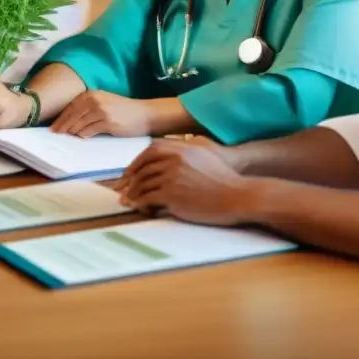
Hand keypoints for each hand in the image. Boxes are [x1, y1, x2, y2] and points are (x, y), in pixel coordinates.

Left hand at [49, 90, 151, 137]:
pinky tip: (80, 138)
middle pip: (72, 115)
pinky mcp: (108, 122)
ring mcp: (101, 110)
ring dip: (71, 132)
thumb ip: (88, 109)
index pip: (71, 107)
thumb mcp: (104, 103)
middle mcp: (95, 100)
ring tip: (65, 138)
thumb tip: (70, 121)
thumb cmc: (123, 111)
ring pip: (79, 123)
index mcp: (92, 94)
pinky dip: (83, 135)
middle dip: (62, 126)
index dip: (61, 118)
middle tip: (54, 135)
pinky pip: (90, 130)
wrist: (144, 114)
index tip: (53, 127)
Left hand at [113, 139, 248, 224]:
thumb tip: (170, 153)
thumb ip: (186, 150)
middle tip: (120, 189)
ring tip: (128, 202)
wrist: (237, 196)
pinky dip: (141, 205)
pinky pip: (147, 199)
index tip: (130, 172)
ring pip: (142, 184)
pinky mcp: (172, 194)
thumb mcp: (205, 155)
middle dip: (129, 179)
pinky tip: (142, 210)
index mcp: (181, 148)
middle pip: (143, 167)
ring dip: (133, 194)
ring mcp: (172, 176)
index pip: (150, 151)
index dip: (137, 162)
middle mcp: (174, 159)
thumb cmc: (224, 179)